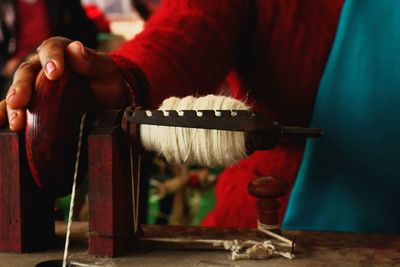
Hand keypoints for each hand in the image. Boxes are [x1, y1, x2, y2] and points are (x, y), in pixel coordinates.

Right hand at [0, 37, 127, 130]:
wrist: (110, 102)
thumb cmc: (106, 81)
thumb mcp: (105, 70)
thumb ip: (93, 61)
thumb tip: (76, 49)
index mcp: (61, 52)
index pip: (51, 49)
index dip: (51, 59)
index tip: (55, 73)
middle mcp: (42, 66)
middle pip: (27, 72)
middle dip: (22, 86)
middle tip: (20, 100)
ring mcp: (35, 86)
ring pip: (17, 92)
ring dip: (12, 107)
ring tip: (16, 122)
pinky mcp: (34, 105)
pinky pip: (15, 108)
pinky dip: (6, 116)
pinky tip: (3, 125)